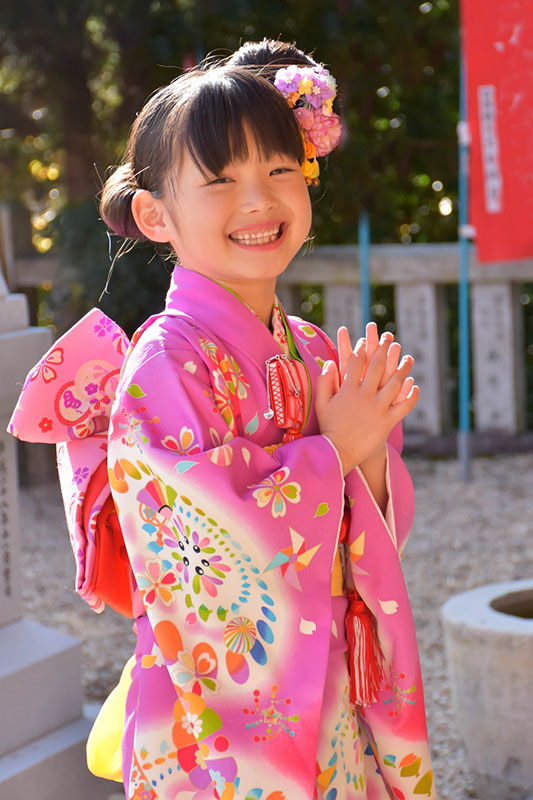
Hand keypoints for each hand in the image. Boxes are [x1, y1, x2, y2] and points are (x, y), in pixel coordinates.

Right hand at [315, 331, 418, 475]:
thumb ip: (324, 382)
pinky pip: (404, 406)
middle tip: (389, 338)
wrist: (339, 452)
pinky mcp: (388, 421)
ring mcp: (378, 408)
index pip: (356, 363)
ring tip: (408, 358)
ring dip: (403, 368)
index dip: (361, 349)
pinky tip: (415, 386)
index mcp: (348, 390)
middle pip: (377, 367)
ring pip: (395, 383)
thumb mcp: (321, 404)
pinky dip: (411, 395)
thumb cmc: (329, 428)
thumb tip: (330, 362)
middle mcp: (365, 396)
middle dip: (383, 349)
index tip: (366, 340)